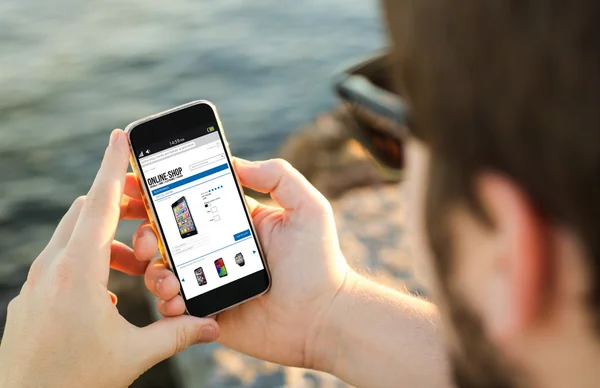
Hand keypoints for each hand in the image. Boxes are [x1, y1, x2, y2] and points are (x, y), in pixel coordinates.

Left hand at [0, 130, 218, 387]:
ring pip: (74, 236)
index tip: (122, 135)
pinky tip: (108, 291)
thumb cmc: (72, 380)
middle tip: (150, 214)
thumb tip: (213, 325)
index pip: (99, 203)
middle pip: (87, 212)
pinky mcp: (31, 297)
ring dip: (107, 237)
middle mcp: (52, 269)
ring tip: (137, 263)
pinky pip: (61, 259)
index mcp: (78, 272)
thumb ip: (177, 333)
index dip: (113, 165)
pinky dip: (89, 258)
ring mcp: (36, 282)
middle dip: (121, 204)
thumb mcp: (133, 355)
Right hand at [143, 158, 349, 368]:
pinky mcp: (207, 312)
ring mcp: (209, 281)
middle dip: (143, 231)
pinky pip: (173, 307)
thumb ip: (277, 176)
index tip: (134, 183)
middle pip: (166, 236)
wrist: (324, 318)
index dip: (159, 192)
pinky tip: (178, 299)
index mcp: (234, 222)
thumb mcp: (307, 207)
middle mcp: (216, 249)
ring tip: (168, 276)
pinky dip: (166, 302)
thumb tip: (236, 162)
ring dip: (153, 270)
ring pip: (162, 270)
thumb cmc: (320, 262)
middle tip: (143, 236)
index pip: (190, 202)